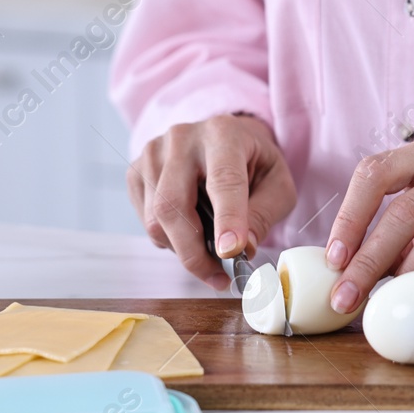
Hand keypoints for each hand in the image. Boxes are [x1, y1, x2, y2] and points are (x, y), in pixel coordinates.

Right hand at [127, 114, 295, 290]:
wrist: (226, 139)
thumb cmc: (253, 162)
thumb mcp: (277, 184)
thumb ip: (264, 215)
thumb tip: (242, 249)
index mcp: (223, 134)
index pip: (223, 180)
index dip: (227, 220)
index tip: (231, 253)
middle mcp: (182, 139)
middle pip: (174, 205)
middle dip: (194, 252)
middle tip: (217, 277)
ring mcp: (152, 153)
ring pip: (155, 218)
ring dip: (182, 249)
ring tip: (208, 254)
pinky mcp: (136, 171)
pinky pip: (145, 220)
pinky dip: (167, 239)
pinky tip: (189, 232)